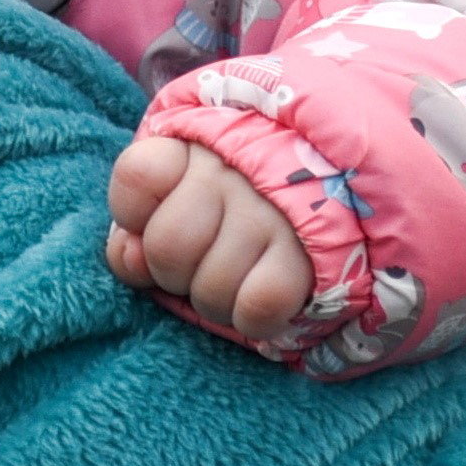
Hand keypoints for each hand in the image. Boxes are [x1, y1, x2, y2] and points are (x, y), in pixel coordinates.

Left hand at [106, 137, 318, 344]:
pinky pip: (258, 306)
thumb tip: (130, 260)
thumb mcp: (182, 188)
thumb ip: (138, 221)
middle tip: (199, 264)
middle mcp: (232, 173)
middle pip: (167, 248)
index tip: (152, 220)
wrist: (335, 183)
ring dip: (214, 302)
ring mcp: (272, 214)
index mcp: (194, 147)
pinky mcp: (307, 257)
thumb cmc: (243, 193)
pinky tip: (257, 301)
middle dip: (173, 274)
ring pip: (210, 288)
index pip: (137, 176)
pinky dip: (251, 318)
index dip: (134, 215)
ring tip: (233, 281)